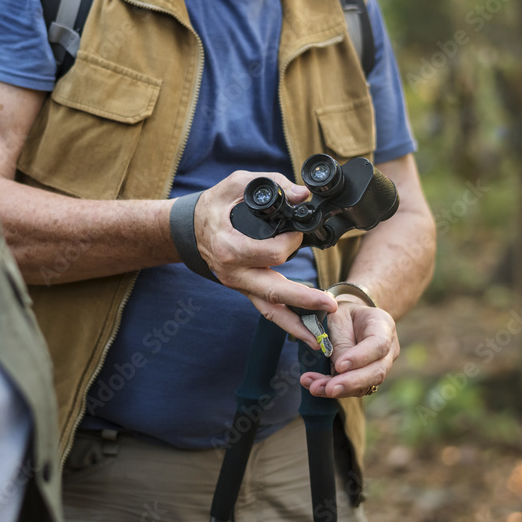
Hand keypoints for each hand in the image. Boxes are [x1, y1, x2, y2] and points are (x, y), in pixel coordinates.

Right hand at [193, 171, 337, 347]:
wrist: (191, 228)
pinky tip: (308, 330)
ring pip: (269, 310)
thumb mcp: (238, 184)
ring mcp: (239, 285)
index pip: (269, 254)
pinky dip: (287, 322)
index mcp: (229, 247)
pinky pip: (267, 309)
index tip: (298, 232)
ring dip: (296, 325)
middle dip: (303, 301)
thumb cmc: (214, 206)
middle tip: (330, 305)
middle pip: (272, 293)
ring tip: (321, 338)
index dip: (291, 243)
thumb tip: (303, 195)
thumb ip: (273, 184)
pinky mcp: (245, 290)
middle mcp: (233, 272)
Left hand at [299, 297, 399, 397]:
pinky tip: (315, 387)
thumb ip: (341, 342)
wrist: (349, 318)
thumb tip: (339, 370)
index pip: (378, 345)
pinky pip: (354, 389)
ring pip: (366, 385)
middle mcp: (388, 349)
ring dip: (339, 390)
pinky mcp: (367, 378)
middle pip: (377, 371)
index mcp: (383, 326)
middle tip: (329, 388)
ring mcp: (380, 366)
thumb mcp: (338, 317)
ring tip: (314, 387)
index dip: (360, 357)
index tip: (339, 366)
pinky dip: (334, 390)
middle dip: (351, 382)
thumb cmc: (343, 314)